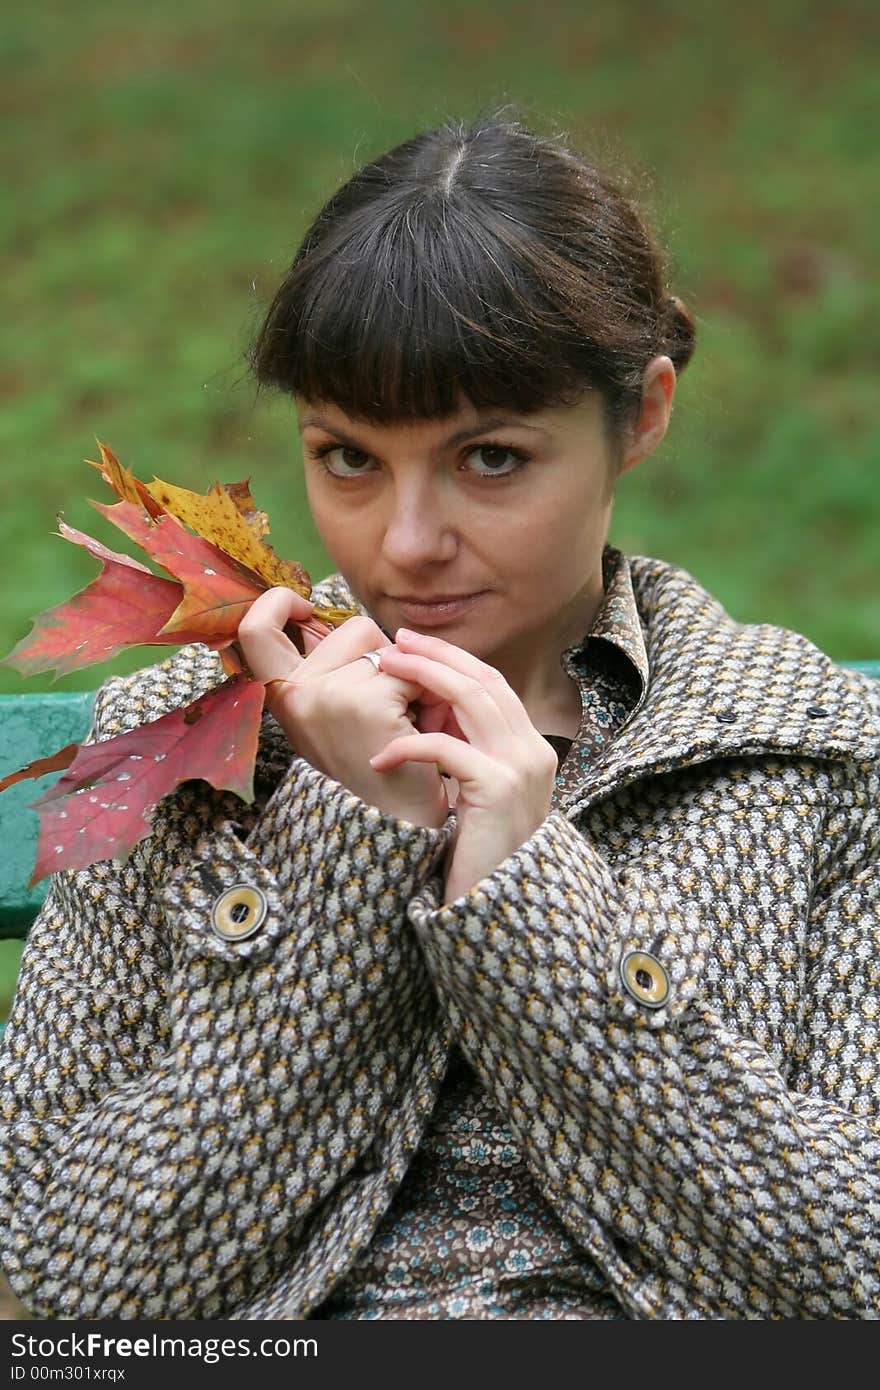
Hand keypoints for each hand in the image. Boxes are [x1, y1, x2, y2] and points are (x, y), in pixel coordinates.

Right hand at [236, 589, 448, 827]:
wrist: (397, 824)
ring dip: (412, 680)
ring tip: (408, 723)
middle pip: (353, 627)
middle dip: (387, 656)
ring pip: (390, 649)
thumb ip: (334, 668)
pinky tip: (420, 731)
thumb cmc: (376, 767)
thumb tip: (349, 618)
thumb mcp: (336, 714)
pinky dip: (428, 697)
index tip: (304, 607)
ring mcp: (327, 696)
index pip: (255, 626)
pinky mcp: (366, 702)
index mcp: (281, 696)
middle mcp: (295, 694)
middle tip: (392, 704)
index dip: (277, 602)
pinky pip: (411, 671)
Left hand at [368, 630, 557, 901]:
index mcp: (530, 750)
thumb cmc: (480, 858)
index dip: (453, 661)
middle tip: (394, 642)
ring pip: (471, 698)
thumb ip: (469, 757)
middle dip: (436, 656)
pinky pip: (446, 748)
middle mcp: (534, 751)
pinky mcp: (498, 789)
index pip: (493, 686)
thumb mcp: (479, 797)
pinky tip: (380, 757)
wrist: (499, 911)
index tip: (413, 646)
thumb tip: (430, 718)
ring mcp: (521, 768)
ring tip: (384, 670)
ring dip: (423, 677)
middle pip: (484, 681)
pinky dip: (408, 745)